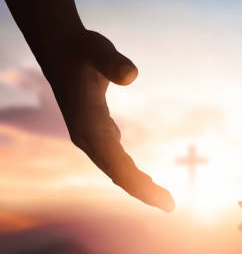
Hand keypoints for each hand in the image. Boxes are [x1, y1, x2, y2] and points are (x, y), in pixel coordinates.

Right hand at [39, 29, 173, 211]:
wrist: (58, 47)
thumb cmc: (81, 48)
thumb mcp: (97, 49)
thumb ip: (112, 62)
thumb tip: (131, 75)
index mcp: (88, 124)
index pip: (116, 163)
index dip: (139, 184)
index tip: (163, 201)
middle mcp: (86, 135)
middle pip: (116, 173)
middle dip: (142, 191)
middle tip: (170, 206)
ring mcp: (88, 135)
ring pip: (114, 168)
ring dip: (137, 184)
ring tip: (163, 199)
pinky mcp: (94, 131)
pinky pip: (113, 159)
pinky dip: (129, 172)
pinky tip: (144, 179)